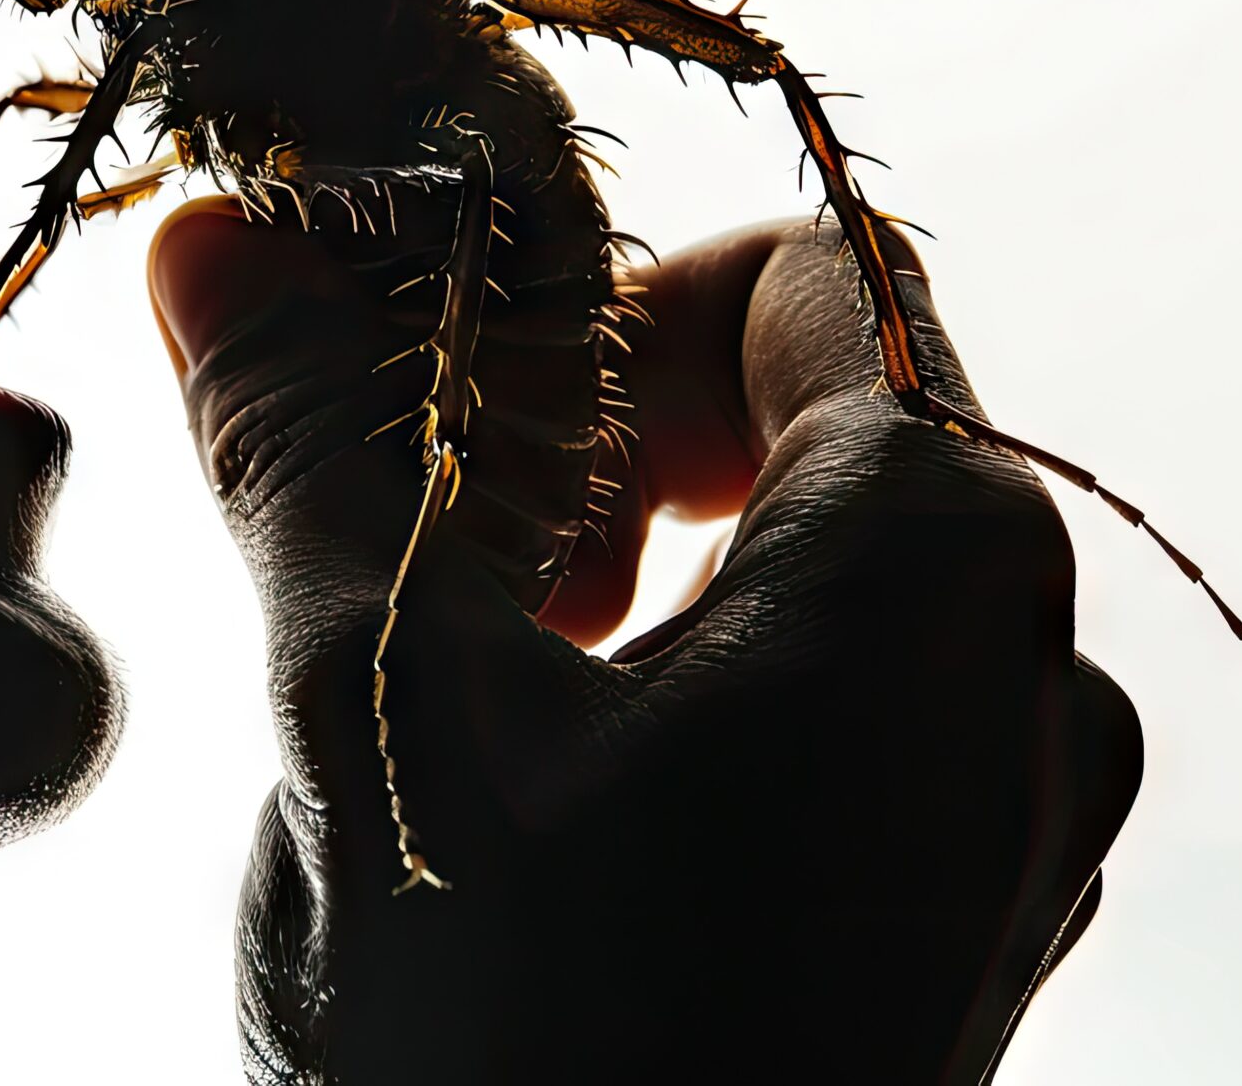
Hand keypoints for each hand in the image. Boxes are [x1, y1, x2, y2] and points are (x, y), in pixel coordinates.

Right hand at [150, 208, 1139, 1082]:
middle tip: (451, 562)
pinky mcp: (963, 922)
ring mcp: (1009, 813)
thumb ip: (305, 445)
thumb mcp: (374, 706)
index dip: (604, 299)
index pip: (794, 279)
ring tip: (489, 692)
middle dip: (613, 452)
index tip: (458, 414)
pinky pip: (852, 713)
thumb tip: (215, 238)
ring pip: (826, 574)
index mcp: (936, 563)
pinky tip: (567, 804)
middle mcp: (1026, 672)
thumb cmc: (513, 1050)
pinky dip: (706, 694)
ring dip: (646, 577)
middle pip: (820, 422)